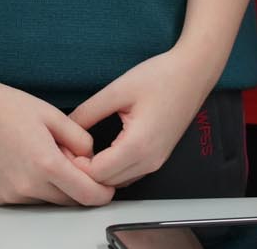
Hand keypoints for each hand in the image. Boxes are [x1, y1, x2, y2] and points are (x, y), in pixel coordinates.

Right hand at [0, 81, 113, 205]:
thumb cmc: (6, 107)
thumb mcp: (53, 115)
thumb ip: (80, 139)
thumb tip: (89, 158)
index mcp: (46, 164)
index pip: (87, 195)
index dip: (103, 193)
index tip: (107, 186)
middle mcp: (28, 186)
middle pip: (69, 201)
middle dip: (79, 186)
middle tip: (72, 161)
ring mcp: (11, 195)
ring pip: (48, 201)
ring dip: (55, 187)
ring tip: (42, 156)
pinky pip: (27, 199)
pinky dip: (34, 187)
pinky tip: (25, 163)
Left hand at [69, 48, 216, 188]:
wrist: (193, 74)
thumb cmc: (161, 77)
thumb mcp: (117, 91)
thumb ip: (88, 112)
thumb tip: (66, 129)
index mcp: (138, 145)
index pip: (97, 174)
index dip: (76, 164)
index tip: (63, 147)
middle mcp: (149, 160)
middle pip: (106, 183)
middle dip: (84, 171)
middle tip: (66, 149)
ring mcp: (156, 162)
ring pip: (117, 183)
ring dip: (98, 172)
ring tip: (81, 150)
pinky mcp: (158, 157)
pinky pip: (129, 174)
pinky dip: (112, 170)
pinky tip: (100, 151)